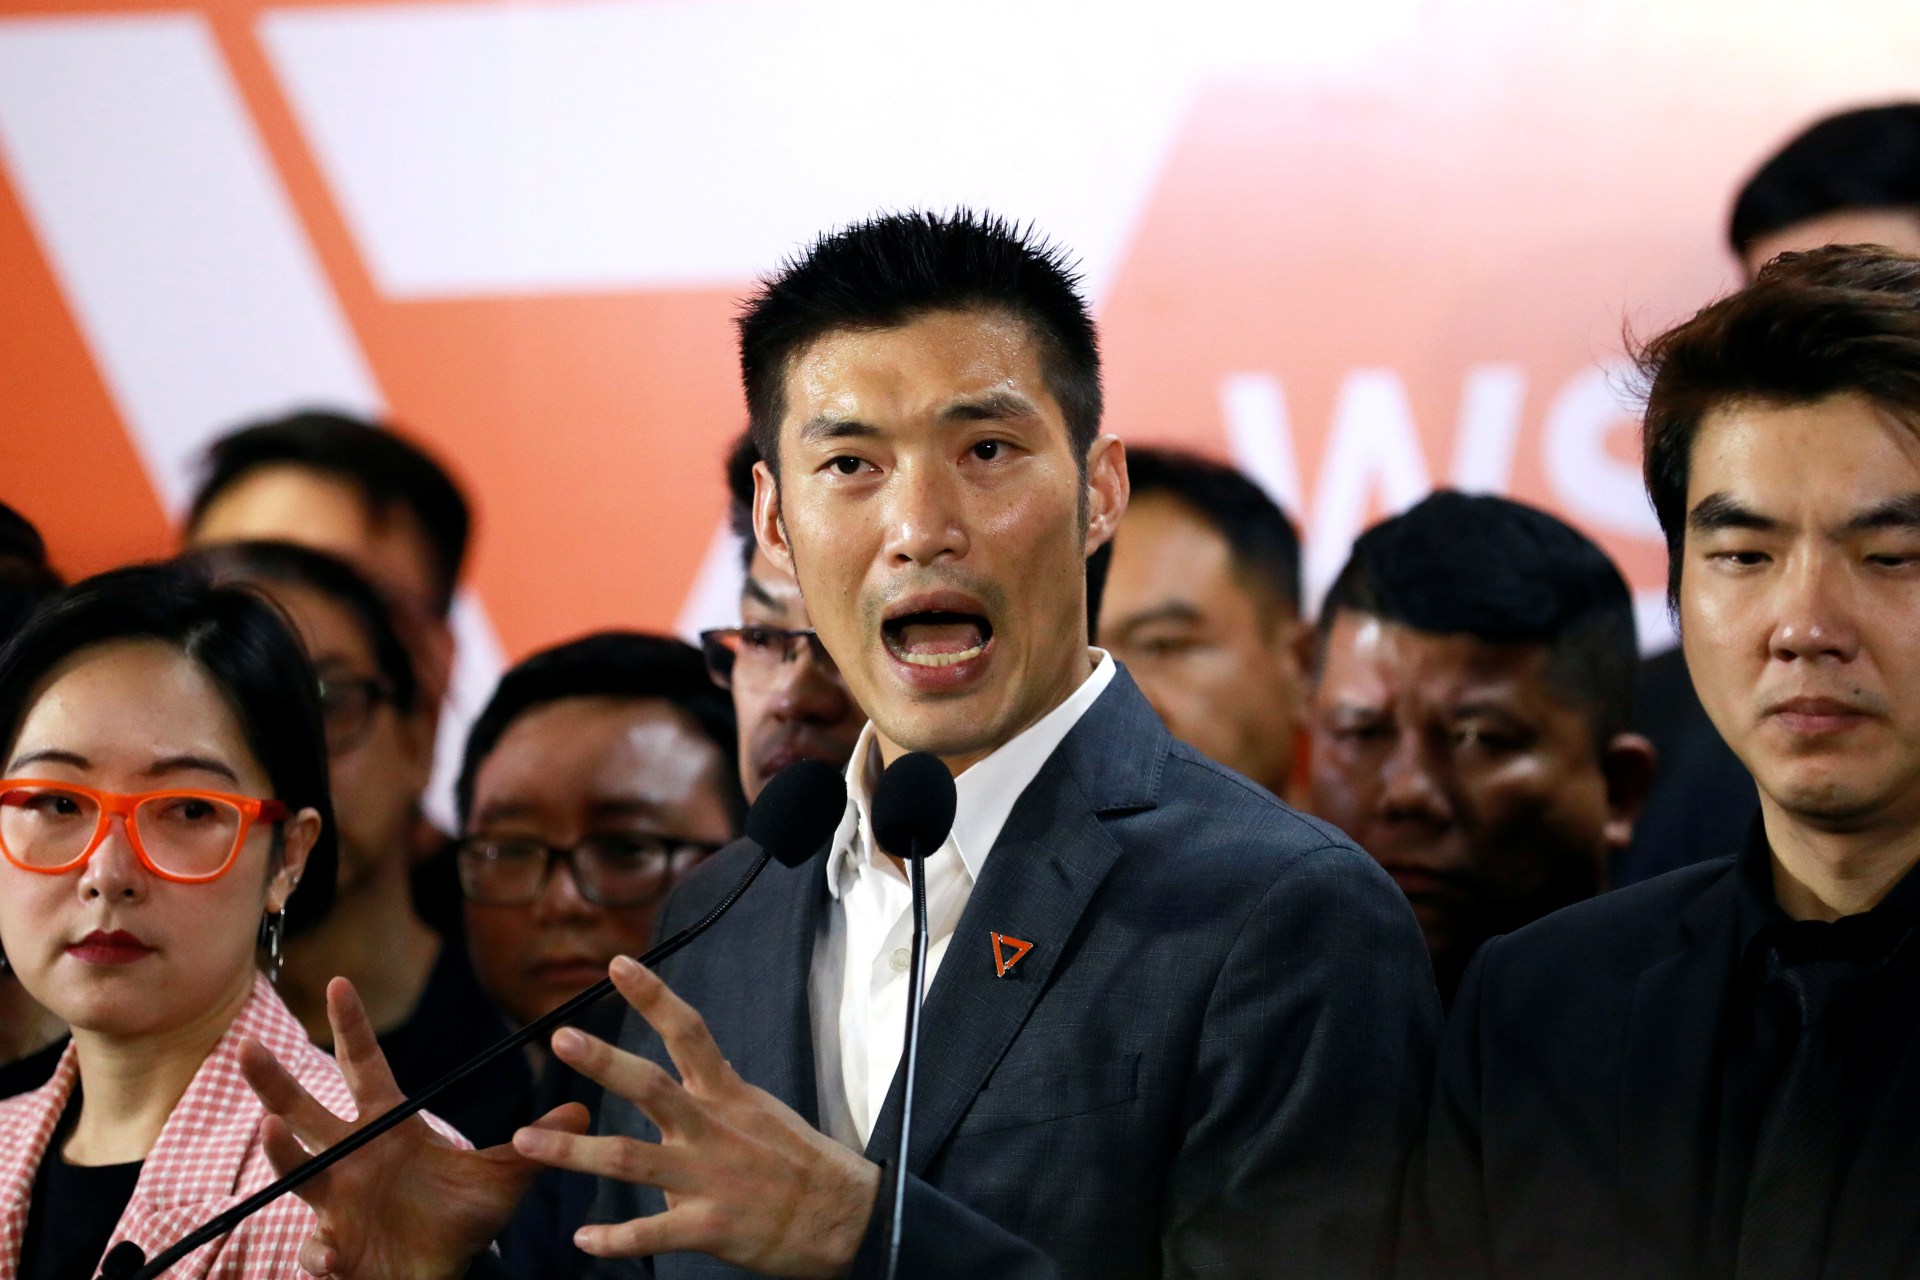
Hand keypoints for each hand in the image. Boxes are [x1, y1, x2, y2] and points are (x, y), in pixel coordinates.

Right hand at [239, 977, 590, 1279]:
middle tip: (247, 1047)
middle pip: (305, 1110)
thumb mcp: (505, 1178)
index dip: (352, 1026)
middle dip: (275, 1081)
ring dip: (280, 1152)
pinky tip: (327, 1256)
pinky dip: (319, 1252)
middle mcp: (353, 1156)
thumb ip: (537, 1143)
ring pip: (296, 1170)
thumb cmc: (461, 1219)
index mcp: (390, 1126)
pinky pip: (317, 1246)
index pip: (365, 1066)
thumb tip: (583, 1107)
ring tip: (271, 1129)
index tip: (340, 982)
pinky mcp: (334, 1247)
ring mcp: (336, 1200)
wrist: (443, 1274)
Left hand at [513, 955, 880, 1278]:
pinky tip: (585, 1239)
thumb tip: (676, 1099)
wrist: (845, 1217)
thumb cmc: (801, 1163)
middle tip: (561, 1038)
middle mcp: (713, 1129)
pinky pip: (652, 1233)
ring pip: (630, 1160)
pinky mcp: (711, 1225)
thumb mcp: (761, 1112)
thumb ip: (713, 1102)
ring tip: (525, 1141)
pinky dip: (615, 1239)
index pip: (689, 1032)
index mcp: (728, 1095)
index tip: (617, 964)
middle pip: (651, 1087)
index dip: (653, 996)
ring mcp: (708, 1178)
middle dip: (604, 1062)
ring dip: (573, 1152)